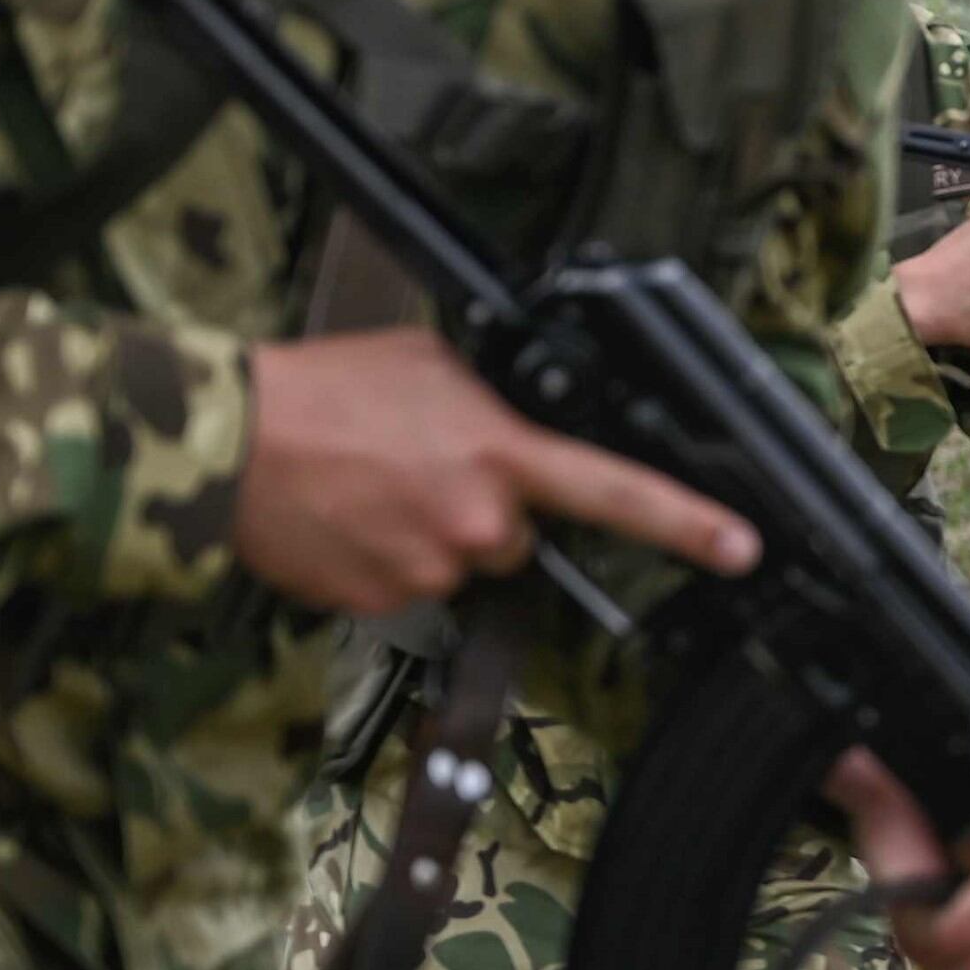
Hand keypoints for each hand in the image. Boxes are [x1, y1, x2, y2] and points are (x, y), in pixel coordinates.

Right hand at [237, 331, 757, 616]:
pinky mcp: (384, 603)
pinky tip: (350, 518)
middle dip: (487, 513)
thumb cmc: (323, 391)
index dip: (688, 524)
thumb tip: (527, 419)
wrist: (229, 443)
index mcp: (503, 456)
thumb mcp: (432, 366)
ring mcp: (432, 571)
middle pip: (520, 539)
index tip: (740, 547)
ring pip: (462, 565)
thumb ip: (498, 402)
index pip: (618, 494)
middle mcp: (479, 523)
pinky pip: (409, 588)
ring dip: (432, 535)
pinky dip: (387, 559)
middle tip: (421, 468)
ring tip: (374, 487)